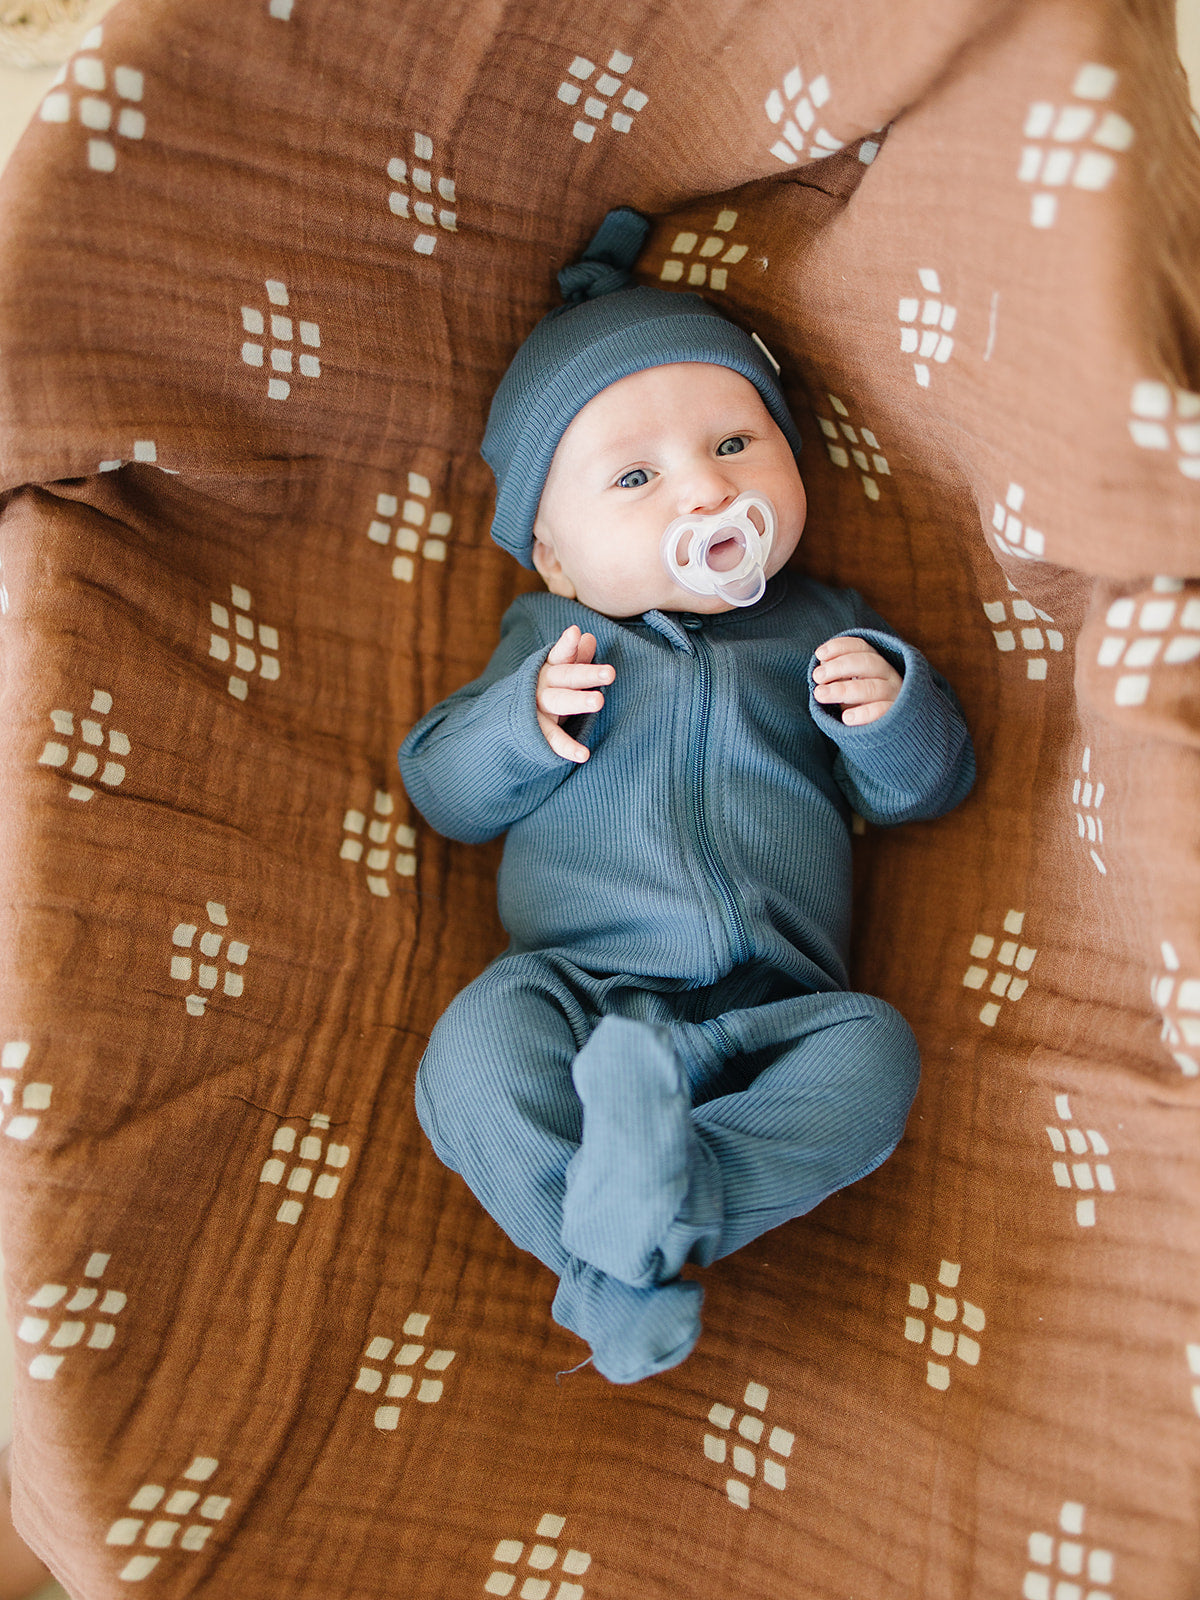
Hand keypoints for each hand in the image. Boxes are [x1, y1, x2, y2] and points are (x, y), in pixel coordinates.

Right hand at [536, 625, 614, 762]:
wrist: (503, 720)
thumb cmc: (542, 690)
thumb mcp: (557, 673)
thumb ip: (575, 656)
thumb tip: (589, 637)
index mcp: (548, 668)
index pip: (560, 654)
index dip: (568, 644)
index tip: (576, 632)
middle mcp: (540, 685)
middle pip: (565, 677)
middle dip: (586, 674)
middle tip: (610, 673)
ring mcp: (536, 708)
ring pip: (558, 702)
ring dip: (578, 701)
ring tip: (599, 701)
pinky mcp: (534, 731)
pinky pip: (552, 738)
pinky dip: (567, 747)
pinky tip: (584, 755)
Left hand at [812, 635, 901, 725]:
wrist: (883, 736)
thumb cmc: (859, 706)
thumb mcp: (847, 687)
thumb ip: (836, 675)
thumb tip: (822, 664)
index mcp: (876, 663)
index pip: (861, 647)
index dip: (840, 647)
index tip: (819, 655)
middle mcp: (888, 675)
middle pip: (867, 663)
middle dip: (839, 667)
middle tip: (817, 676)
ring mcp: (894, 695)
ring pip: (872, 688)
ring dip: (843, 689)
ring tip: (820, 694)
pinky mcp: (896, 717)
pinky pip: (882, 711)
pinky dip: (865, 713)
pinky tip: (846, 718)